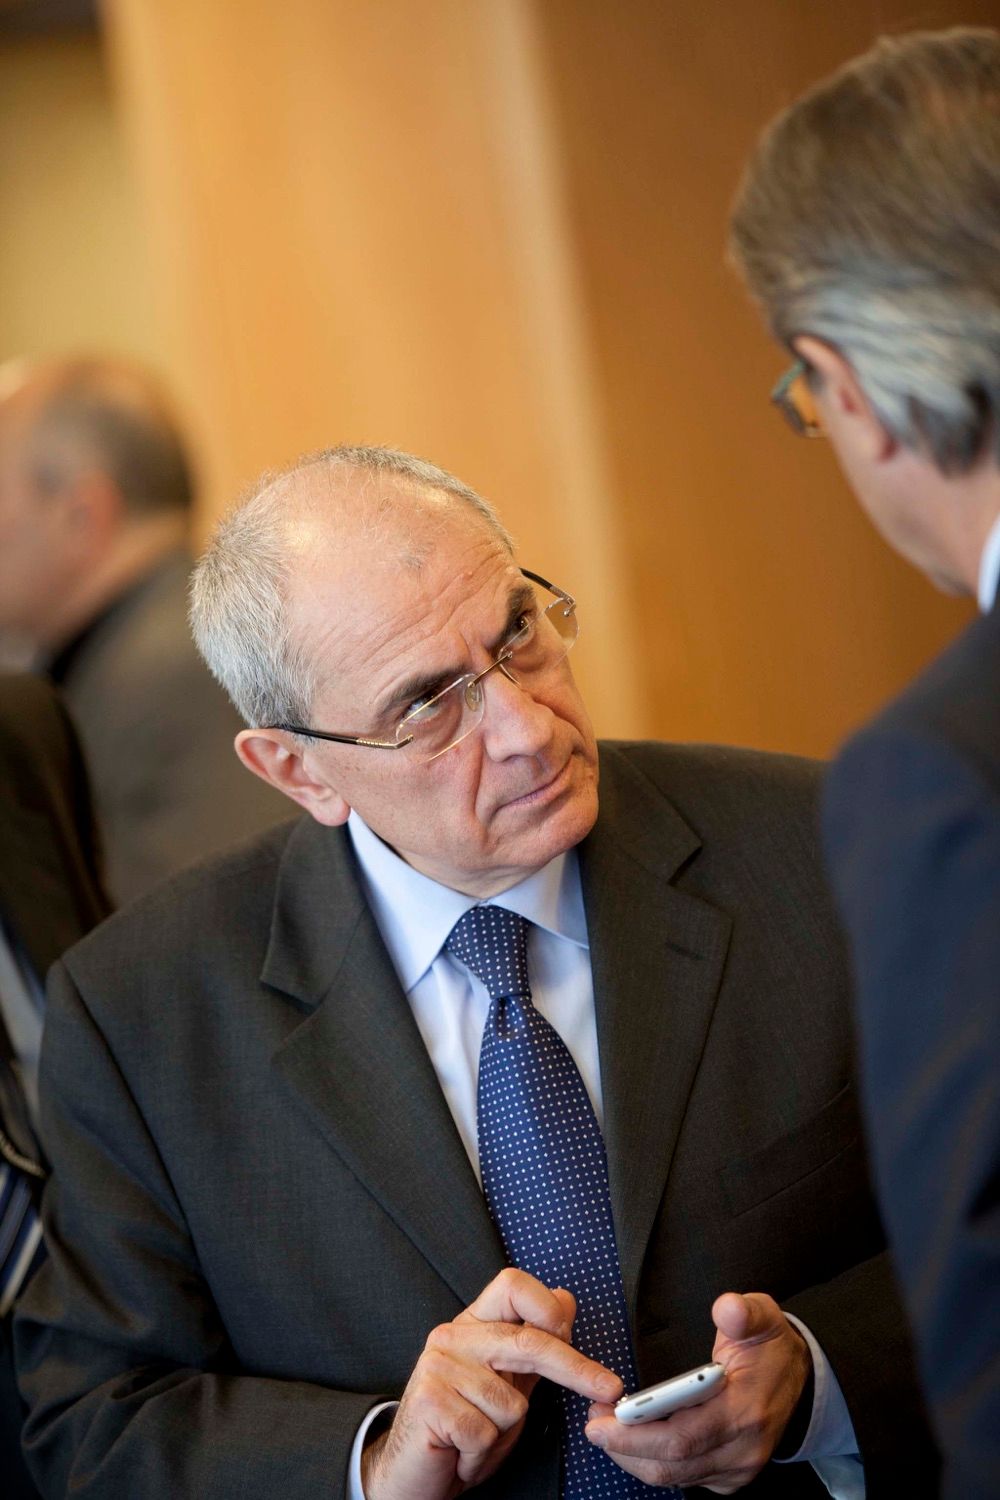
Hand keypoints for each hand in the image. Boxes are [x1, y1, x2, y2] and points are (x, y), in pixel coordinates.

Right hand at [362, 1267, 622, 1499]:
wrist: (411, 1473)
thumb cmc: (461, 1429)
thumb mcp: (506, 1384)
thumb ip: (532, 1347)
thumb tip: (565, 1301)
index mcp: (473, 1325)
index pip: (513, 1285)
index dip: (548, 1307)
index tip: (574, 1336)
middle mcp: (452, 1336)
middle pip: (527, 1340)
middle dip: (575, 1368)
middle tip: (609, 1388)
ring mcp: (438, 1367)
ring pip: (511, 1403)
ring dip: (503, 1435)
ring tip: (476, 1438)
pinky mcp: (429, 1402)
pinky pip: (486, 1432)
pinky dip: (480, 1455)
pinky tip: (460, 1452)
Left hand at [584, 1291, 810, 1492]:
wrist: (801, 1378)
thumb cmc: (771, 1347)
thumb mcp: (763, 1316)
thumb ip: (743, 1312)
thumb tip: (727, 1307)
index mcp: (745, 1411)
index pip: (683, 1437)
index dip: (637, 1434)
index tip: (603, 1419)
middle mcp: (742, 1450)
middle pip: (672, 1464)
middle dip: (624, 1446)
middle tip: (593, 1421)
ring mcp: (737, 1469)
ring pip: (674, 1477)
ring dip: (633, 1456)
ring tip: (605, 1427)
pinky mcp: (730, 1477)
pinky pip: (684, 1479)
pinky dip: (654, 1462)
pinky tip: (633, 1440)